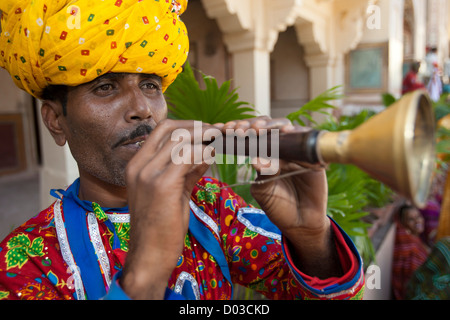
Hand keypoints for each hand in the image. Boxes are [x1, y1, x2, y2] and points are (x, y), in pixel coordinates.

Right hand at [120, 119, 212, 298]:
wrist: (149, 257)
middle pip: (170, 129)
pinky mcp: (162, 186)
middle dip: (198, 126)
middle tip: (218, 132)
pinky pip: (187, 157)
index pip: (161, 130)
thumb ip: (187, 171)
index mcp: (136, 165)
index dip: (187, 125)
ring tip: (222, 142)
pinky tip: (215, 156)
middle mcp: (138, 165)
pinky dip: (204, 153)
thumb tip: (207, 152)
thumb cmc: (160, 227)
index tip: (207, 130)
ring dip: (205, 138)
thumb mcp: (173, 192)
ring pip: (181, 140)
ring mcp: (148, 174)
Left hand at [219, 117, 340, 277]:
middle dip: (254, 124)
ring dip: (273, 125)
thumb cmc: (278, 206)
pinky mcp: (313, 155)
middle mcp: (279, 149)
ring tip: (260, 129)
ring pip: (286, 128)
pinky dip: (297, 133)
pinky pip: (306, 139)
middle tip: (244, 129)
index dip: (241, 129)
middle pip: (268, 127)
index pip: (251, 136)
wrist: (300, 223)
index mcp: (263, 155)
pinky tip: (286, 132)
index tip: (228, 129)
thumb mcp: (265, 191)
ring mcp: (296, 150)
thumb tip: (256, 160)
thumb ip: (263, 175)